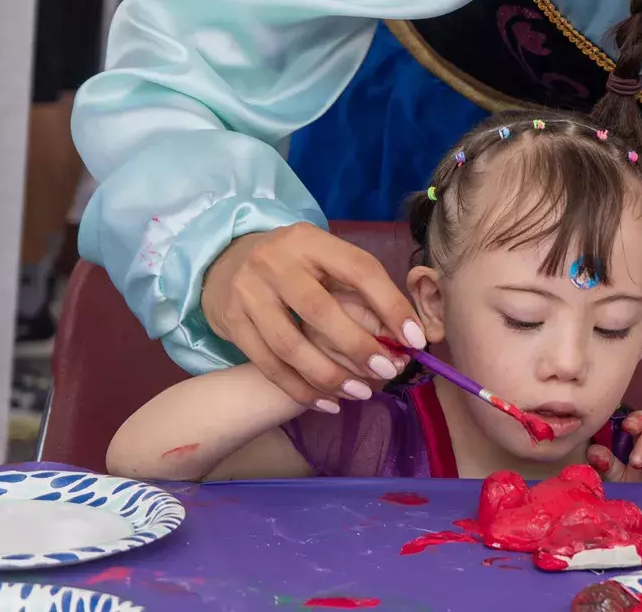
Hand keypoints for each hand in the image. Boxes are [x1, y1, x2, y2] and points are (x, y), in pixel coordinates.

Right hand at [200, 223, 424, 408]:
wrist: (225, 261)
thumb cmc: (294, 266)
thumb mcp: (324, 260)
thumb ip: (360, 291)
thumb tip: (408, 335)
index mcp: (309, 240)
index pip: (358, 269)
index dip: (390, 304)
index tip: (415, 339)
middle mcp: (275, 262)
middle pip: (319, 310)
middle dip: (358, 346)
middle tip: (387, 371)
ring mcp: (248, 292)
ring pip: (290, 344)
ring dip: (329, 375)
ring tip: (360, 394)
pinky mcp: (232, 322)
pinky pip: (268, 365)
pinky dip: (300, 389)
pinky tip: (327, 402)